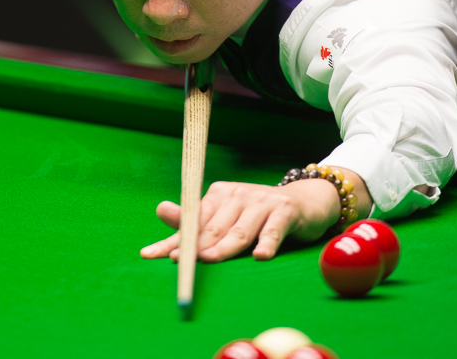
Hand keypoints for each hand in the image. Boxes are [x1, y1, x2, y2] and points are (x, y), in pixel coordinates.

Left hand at [141, 170, 367, 262]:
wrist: (305, 201)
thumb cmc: (258, 214)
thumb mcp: (226, 216)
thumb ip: (196, 220)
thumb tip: (160, 210)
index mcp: (219, 195)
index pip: (191, 220)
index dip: (172, 239)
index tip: (151, 254)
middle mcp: (237, 195)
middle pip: (212, 227)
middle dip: (194, 246)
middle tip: (179, 261)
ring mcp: (262, 202)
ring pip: (239, 231)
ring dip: (224, 247)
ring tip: (209, 260)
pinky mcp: (285, 211)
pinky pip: (273, 230)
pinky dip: (267, 243)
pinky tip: (260, 256)